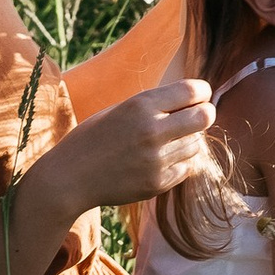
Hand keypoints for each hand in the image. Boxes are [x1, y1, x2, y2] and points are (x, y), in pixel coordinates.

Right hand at [75, 77, 217, 206]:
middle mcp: (152, 131)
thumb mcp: (121, 109)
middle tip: (195, 116)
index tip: (199, 96)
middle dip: (204, 114)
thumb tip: (194, 98)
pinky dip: (178, 162)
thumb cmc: (93, 138)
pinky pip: (186, 168)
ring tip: (165, 141)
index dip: (201, 92)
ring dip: (188, 140)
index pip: (193, 91)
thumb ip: (155, 104)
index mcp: (141, 105)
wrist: (69, 178)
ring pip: (197, 144)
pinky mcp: (157, 184)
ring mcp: (156, 160)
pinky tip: (158, 160)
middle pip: (205, 116)